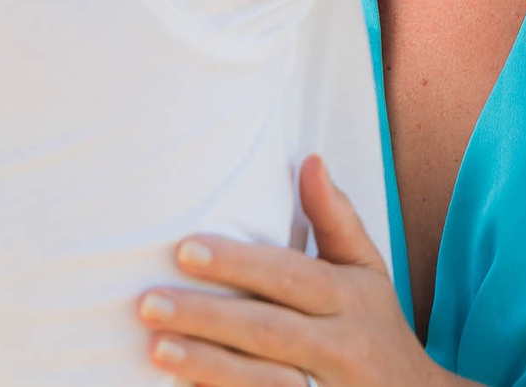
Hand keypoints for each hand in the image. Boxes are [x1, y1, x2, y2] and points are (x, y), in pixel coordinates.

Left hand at [136, 156, 468, 386]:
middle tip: (148, 303)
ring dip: (208, 366)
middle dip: (208, 317)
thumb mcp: (367, 272)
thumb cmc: (377, 327)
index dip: (238, 263)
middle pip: (269, 330)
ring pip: (265, 381)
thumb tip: (309, 160)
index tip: (184, 250)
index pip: (289, 276)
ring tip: (157, 348)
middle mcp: (340, 346)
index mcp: (349, 299)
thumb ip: (336, 218)